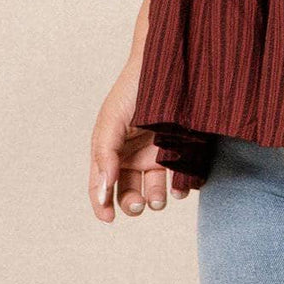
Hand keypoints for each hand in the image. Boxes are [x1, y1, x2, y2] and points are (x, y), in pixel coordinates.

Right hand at [89, 61, 187, 221]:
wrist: (169, 65)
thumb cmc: (133, 89)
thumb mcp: (112, 119)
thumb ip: (105, 155)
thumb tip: (102, 192)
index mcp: (111, 151)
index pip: (101, 186)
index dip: (101, 206)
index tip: (108, 218)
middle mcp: (133, 156)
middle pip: (128, 194)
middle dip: (132, 204)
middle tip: (139, 205)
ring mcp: (158, 155)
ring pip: (155, 191)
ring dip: (156, 199)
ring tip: (160, 197)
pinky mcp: (181, 151)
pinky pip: (181, 178)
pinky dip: (182, 188)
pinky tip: (182, 187)